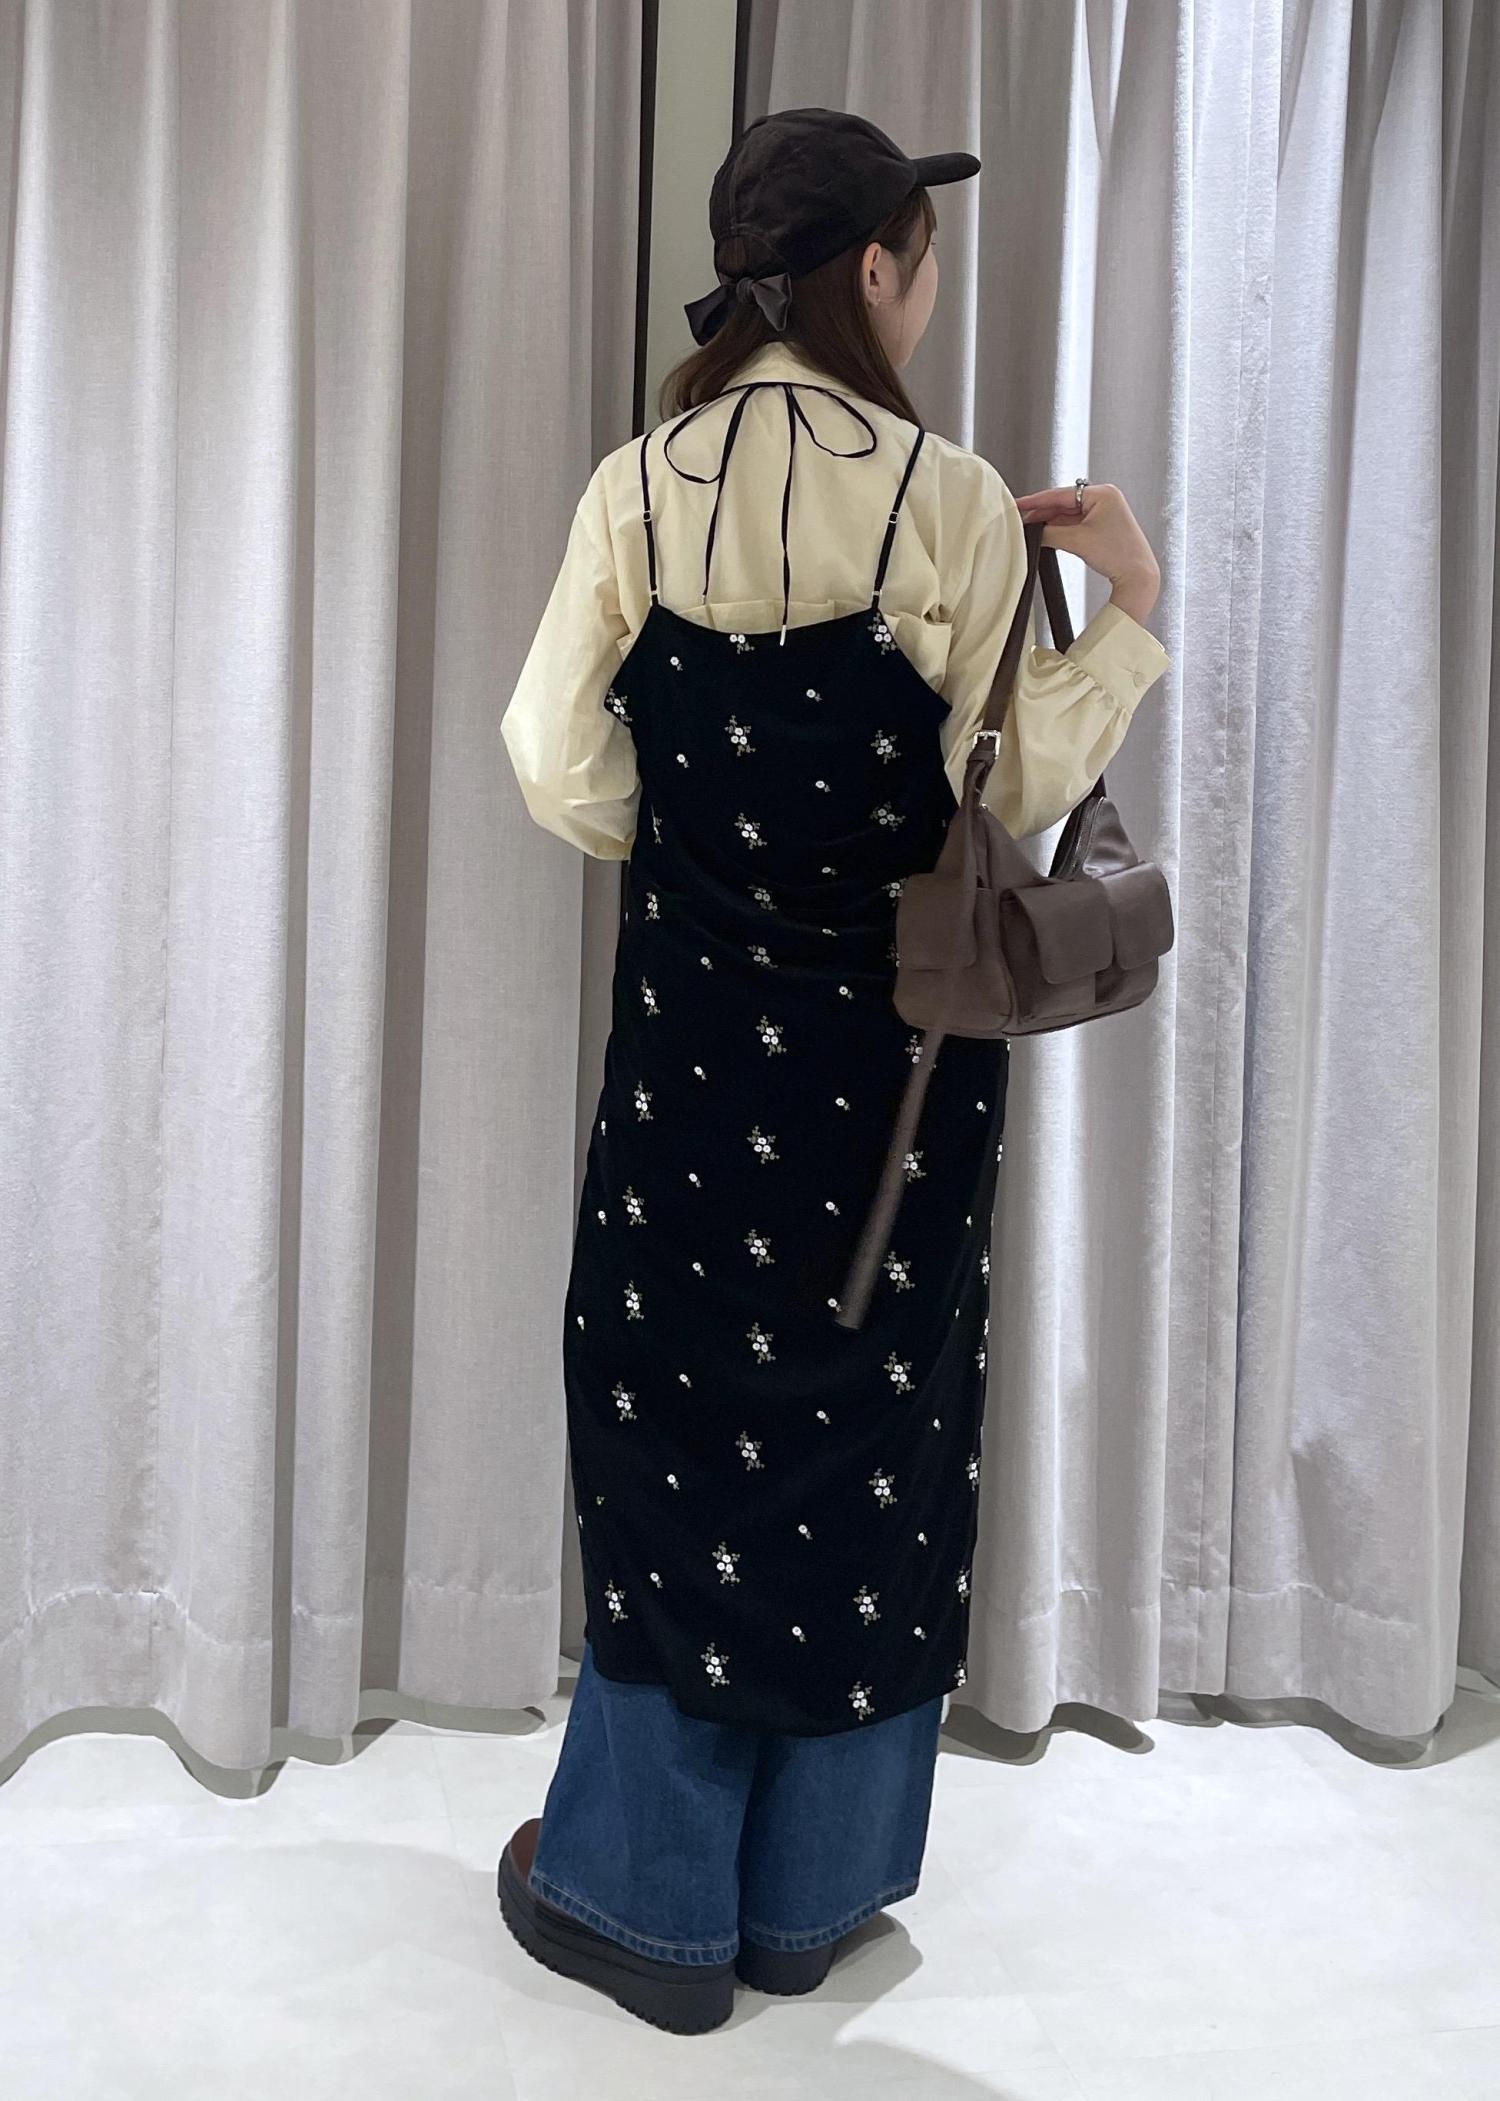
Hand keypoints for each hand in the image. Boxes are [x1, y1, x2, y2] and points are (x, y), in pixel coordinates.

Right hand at [1013, 482, 1160, 621]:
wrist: (1137, 576)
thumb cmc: (1119, 555)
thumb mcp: (1077, 541)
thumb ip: (1050, 533)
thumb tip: (1034, 531)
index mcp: (1103, 493)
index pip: (1061, 494)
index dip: (1036, 500)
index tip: (1020, 503)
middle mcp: (1105, 498)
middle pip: (1064, 502)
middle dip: (1043, 512)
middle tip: (1022, 520)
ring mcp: (1105, 511)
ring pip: (1068, 513)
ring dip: (1051, 522)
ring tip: (1032, 529)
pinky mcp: (1103, 524)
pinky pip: (1076, 523)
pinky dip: (1062, 529)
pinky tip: (1048, 534)